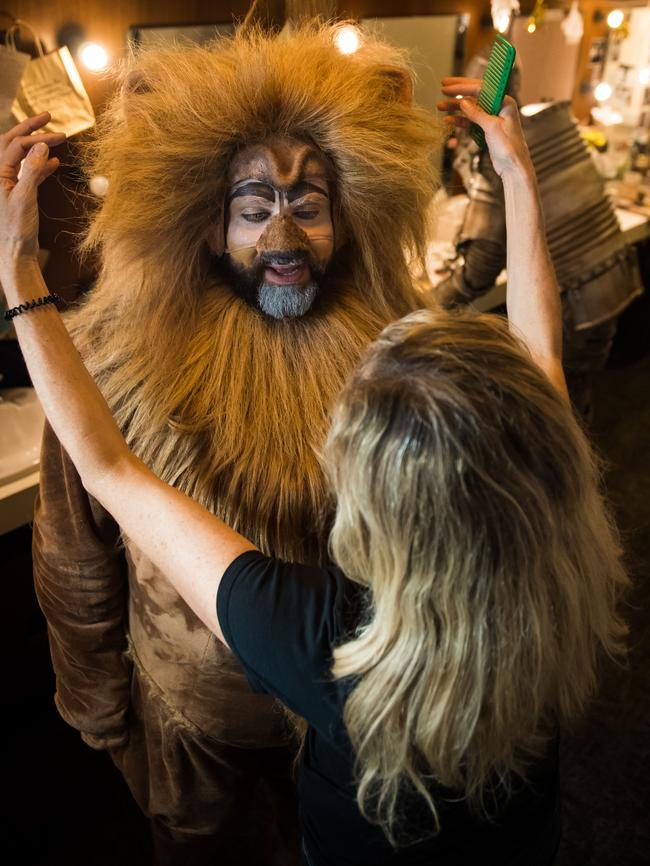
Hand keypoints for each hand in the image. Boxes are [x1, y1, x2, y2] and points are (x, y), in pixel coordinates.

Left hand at [0, 113, 64, 271]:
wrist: (14, 254)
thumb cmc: (16, 229)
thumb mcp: (24, 198)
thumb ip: (31, 170)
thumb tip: (40, 145)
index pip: (15, 145)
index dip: (36, 137)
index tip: (57, 135)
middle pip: (12, 143)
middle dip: (29, 129)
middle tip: (47, 116)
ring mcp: (6, 183)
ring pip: (20, 156)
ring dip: (36, 146)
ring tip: (53, 137)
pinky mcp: (16, 193)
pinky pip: (27, 172)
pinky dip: (40, 165)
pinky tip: (55, 163)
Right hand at [438, 78, 532, 179]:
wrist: (513, 167)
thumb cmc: (509, 147)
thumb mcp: (492, 127)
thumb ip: (477, 114)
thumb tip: (463, 101)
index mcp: (503, 102)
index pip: (480, 88)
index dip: (462, 86)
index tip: (448, 86)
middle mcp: (498, 107)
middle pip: (474, 95)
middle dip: (458, 92)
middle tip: (443, 88)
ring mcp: (491, 118)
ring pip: (470, 108)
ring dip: (455, 107)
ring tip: (440, 106)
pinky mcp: (486, 129)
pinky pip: (470, 121)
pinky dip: (460, 121)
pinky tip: (448, 120)